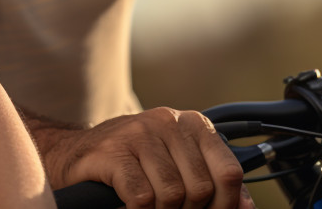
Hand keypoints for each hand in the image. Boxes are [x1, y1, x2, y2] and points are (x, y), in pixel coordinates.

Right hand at [37, 108, 252, 208]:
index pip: (229, 171)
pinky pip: (142, 197)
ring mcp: (137, 134)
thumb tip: (247, 207)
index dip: (225, 204)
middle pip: (201, 188)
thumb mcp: (178, 165)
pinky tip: (128, 203)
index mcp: (192, 124)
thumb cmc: (132, 163)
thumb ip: (213, 181)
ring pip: (172, 195)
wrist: (74, 154)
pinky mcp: (112, 152)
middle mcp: (166, 121)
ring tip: (149, 206)